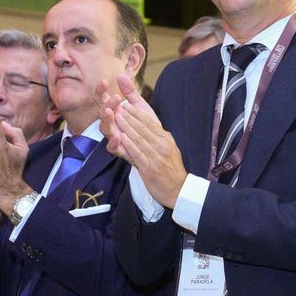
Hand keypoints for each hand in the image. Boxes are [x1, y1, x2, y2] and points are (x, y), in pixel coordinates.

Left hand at [104, 73, 187, 206]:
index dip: (137, 113)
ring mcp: (156, 157)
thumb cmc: (172, 170)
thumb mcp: (169, 149)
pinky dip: (129, 144)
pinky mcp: (150, 168)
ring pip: (139, 138)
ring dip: (126, 127)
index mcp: (166, 139)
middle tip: (118, 107)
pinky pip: (137, 153)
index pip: (150, 123)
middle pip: (143, 128)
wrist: (178, 190)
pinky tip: (121, 137)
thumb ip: (159, 138)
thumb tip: (149, 126)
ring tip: (116, 117)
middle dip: (129, 116)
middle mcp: (162, 146)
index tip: (127, 105)